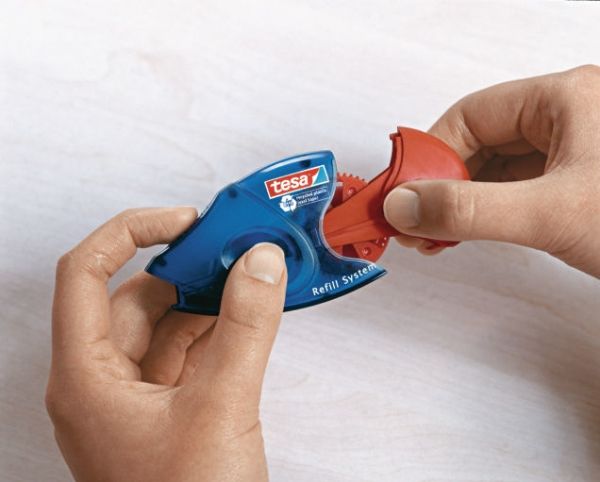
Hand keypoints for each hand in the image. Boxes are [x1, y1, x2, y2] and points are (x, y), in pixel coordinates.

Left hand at [46, 208, 286, 481]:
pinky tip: (252, 314)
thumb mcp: (220, 408)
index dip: (130, 233)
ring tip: (253, 274)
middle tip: (235, 244)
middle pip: (137, 297)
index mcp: (86, 376)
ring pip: (169, 324)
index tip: (183, 220)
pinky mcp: (173, 409)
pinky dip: (222, 328)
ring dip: (210, 297)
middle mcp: (104, 381)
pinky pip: (193, 351)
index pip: (85, 274)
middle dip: (188, 266)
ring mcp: (139, 397)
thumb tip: (260, 264)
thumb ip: (245, 329)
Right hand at [383, 65, 599, 276]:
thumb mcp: (551, 213)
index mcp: (564, 100)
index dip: (430, 155)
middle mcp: (565, 119)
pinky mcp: (570, 185)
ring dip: (457, 201)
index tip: (405, 192)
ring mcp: (568, 153)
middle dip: (440, 184)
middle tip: (413, 218)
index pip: (471, 116)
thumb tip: (406, 207)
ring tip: (432, 233)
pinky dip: (481, 212)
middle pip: (477, 142)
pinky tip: (463, 233)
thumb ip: (470, 210)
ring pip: (491, 169)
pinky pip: (509, 190)